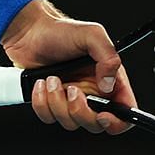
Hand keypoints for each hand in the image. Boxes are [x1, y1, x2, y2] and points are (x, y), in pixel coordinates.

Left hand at [0, 0, 135, 134]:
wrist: (29, 33)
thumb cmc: (61, 31)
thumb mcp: (92, 35)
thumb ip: (109, 57)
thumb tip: (109, 84)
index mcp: (110, 80)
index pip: (124, 111)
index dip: (117, 121)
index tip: (103, 115)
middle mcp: (93, 93)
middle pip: (96, 124)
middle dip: (81, 111)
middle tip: (72, 90)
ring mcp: (71, 100)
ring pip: (71, 123)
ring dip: (57, 103)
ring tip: (53, 79)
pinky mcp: (52, 104)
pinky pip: (49, 118)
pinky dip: (42, 103)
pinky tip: (41, 84)